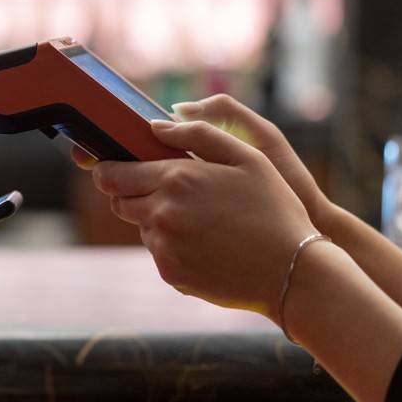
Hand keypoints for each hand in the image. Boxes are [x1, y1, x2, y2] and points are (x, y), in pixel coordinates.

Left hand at [89, 120, 315, 319]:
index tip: (111, 167)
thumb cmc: (275, 208)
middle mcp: (162, 214)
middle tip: (169, 192)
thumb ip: (198, 134)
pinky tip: (208, 245)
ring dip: (157, 220)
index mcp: (177, 180)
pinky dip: (173, 247)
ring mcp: (164, 248)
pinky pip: (159, 254)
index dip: (108, 169)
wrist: (293, 272)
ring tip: (201, 221)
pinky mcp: (171, 274)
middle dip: (134, 193)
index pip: (113, 174)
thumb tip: (156, 127)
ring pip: (142, 227)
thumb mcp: (248, 157)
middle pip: (120, 202)